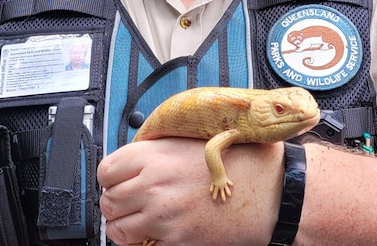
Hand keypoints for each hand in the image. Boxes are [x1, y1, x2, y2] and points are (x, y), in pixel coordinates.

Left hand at [98, 138, 282, 245]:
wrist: (271, 190)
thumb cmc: (241, 162)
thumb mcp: (197, 142)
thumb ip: (162, 151)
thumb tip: (138, 160)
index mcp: (156, 155)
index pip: (106, 170)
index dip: (110, 177)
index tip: (118, 180)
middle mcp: (154, 185)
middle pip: (109, 200)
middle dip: (115, 202)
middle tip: (129, 201)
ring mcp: (163, 215)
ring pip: (118, 228)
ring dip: (124, 224)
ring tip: (138, 219)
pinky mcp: (176, 240)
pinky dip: (142, 242)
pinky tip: (155, 233)